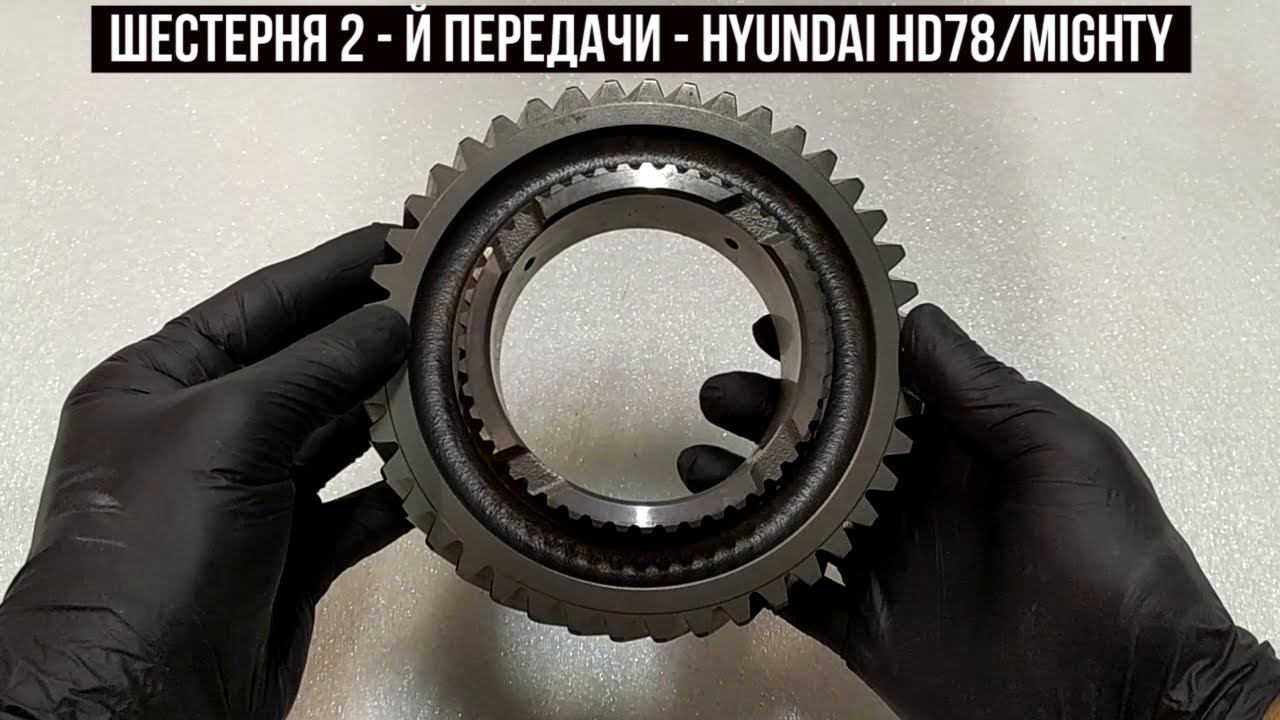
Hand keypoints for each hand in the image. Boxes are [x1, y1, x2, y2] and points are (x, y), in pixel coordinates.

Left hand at [0, 226, 409, 719]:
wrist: (140, 695)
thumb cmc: (163, 541)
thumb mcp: (229, 429)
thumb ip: (316, 368)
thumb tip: (391, 320)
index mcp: (162, 381)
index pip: (265, 304)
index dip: (337, 268)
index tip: (406, 236)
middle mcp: (206, 429)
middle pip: (308, 365)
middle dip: (376, 336)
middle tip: (455, 299)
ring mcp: (251, 495)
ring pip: (339, 435)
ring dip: (397, 410)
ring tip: (464, 372)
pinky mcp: (291, 553)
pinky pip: (357, 506)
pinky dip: (401, 490)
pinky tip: (448, 468)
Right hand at [680, 304, 1279, 719]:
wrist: (1122, 695)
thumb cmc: (1106, 556)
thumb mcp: (1058, 449)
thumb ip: (982, 387)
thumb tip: (912, 314)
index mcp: (961, 449)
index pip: (878, 391)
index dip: (826, 358)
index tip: (774, 324)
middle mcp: (914, 499)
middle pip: (823, 448)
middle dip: (768, 417)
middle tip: (716, 395)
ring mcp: (886, 565)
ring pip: (798, 517)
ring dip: (747, 489)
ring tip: (695, 466)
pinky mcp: (867, 629)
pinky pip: (798, 597)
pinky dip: (756, 575)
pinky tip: (716, 549)